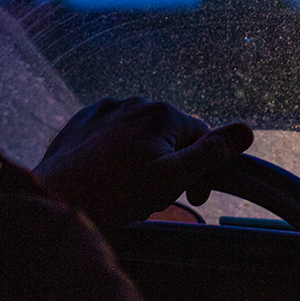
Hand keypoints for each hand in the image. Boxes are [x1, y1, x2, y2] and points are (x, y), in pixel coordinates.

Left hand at [34, 97, 253, 229]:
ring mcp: (106, 109)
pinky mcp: (83, 120)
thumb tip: (246, 130)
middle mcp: (135, 101)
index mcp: (162, 113)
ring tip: (127, 189)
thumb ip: (211, 154)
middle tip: (156, 198)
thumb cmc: (113, 194)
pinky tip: (107, 176)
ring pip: (140, 134)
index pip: (201, 137)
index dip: (203, 170)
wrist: (53, 197)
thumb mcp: (172, 179)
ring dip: (144, 157)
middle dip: (171, 163)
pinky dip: (116, 153)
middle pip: (170, 134)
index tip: (193, 199)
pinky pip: (112, 134)